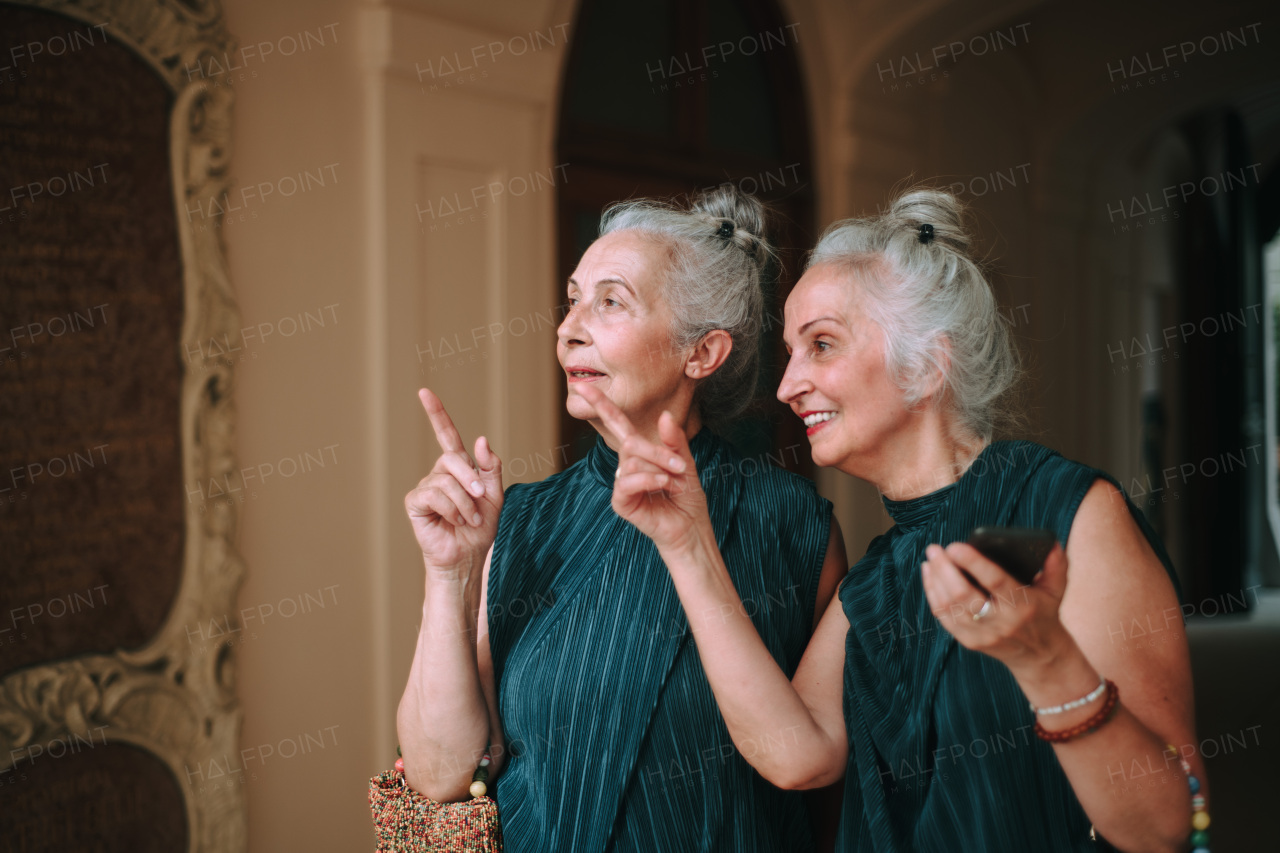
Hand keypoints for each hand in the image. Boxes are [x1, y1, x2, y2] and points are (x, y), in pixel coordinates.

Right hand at [404, 388, 503, 574]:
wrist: (469, 555)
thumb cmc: (481, 528)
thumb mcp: (495, 494)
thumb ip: (490, 466)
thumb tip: (480, 439)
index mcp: (459, 468)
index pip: (447, 436)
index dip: (436, 414)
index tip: (424, 392)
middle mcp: (439, 474)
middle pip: (453, 459)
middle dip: (471, 479)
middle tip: (481, 499)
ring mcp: (425, 487)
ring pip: (446, 480)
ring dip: (465, 502)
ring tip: (471, 519)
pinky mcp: (415, 503)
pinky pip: (434, 494)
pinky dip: (452, 509)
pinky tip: (455, 521)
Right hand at [575, 383, 709, 555]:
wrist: (689, 528)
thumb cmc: (686, 497)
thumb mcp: (685, 463)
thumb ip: (674, 441)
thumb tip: (664, 414)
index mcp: (639, 452)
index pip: (616, 422)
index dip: (600, 403)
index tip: (581, 386)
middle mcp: (626, 465)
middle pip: (629, 441)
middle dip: (658, 452)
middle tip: (681, 467)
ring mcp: (621, 484)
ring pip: (631, 460)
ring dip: (660, 469)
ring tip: (677, 483)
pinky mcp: (620, 502)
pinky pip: (628, 480)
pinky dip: (651, 479)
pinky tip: (665, 486)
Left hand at [921, 541, 1073, 673]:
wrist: (1039, 655)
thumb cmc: (1044, 613)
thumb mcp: (1056, 590)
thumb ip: (1056, 565)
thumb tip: (1051, 543)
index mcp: (1023, 606)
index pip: (995, 582)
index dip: (973, 563)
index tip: (955, 546)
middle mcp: (1001, 622)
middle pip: (963, 595)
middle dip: (944, 569)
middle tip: (935, 549)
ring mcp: (983, 635)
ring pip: (949, 606)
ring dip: (935, 579)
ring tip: (930, 558)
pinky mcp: (969, 642)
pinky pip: (943, 616)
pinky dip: (932, 593)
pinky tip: (929, 575)